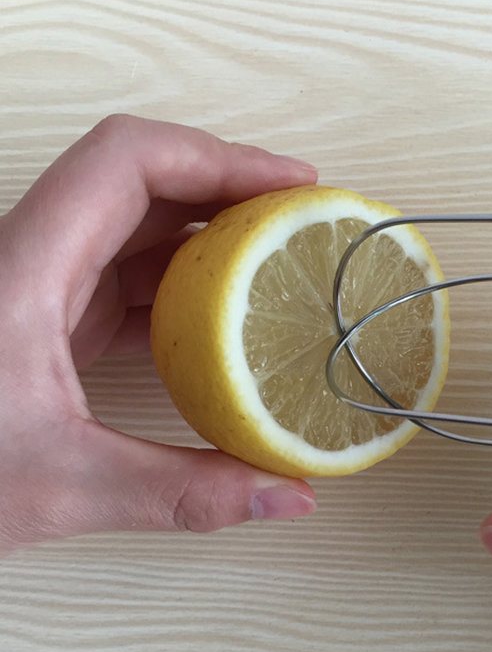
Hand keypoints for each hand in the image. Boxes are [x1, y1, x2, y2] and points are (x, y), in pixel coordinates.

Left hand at [0, 115, 318, 554]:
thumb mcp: (59, 487)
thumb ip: (182, 493)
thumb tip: (290, 495)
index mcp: (25, 270)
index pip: (128, 162)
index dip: (218, 156)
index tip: (291, 181)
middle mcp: (33, 261)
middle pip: (145, 183)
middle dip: (232, 189)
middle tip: (303, 216)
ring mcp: (41, 288)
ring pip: (141, 229)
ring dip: (214, 236)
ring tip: (281, 259)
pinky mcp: (50, 320)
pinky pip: (133, 279)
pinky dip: (190, 285)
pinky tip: (230, 319)